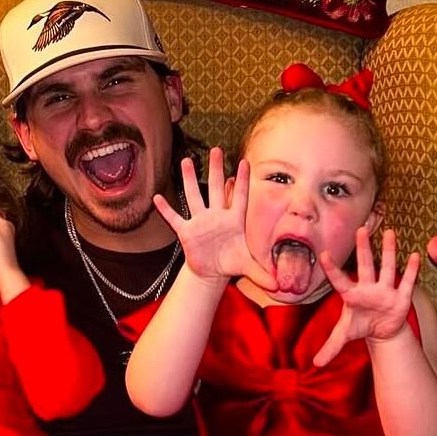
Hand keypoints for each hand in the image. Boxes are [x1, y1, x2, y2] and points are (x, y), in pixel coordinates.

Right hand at [153, 149, 276, 288]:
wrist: (212, 271)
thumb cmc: (230, 262)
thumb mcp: (247, 267)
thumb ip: (262, 274)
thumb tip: (279, 285)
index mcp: (234, 221)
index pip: (239, 197)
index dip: (242, 181)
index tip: (244, 162)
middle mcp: (216, 216)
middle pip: (215, 188)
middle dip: (216, 170)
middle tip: (216, 150)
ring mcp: (200, 222)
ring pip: (194, 196)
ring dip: (189, 180)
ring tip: (186, 161)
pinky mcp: (187, 232)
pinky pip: (175, 219)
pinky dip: (166, 210)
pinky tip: (157, 198)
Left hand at [314, 228, 419, 367]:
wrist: (381, 331)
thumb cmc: (360, 326)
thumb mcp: (344, 336)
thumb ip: (330, 347)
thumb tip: (316, 364)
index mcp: (352, 295)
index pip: (339, 280)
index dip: (332, 269)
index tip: (323, 254)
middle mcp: (368, 288)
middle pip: (365, 266)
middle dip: (363, 249)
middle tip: (361, 229)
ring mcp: (385, 290)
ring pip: (387, 268)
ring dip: (389, 252)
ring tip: (390, 232)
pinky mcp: (401, 297)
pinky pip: (408, 282)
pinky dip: (412, 271)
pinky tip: (415, 255)